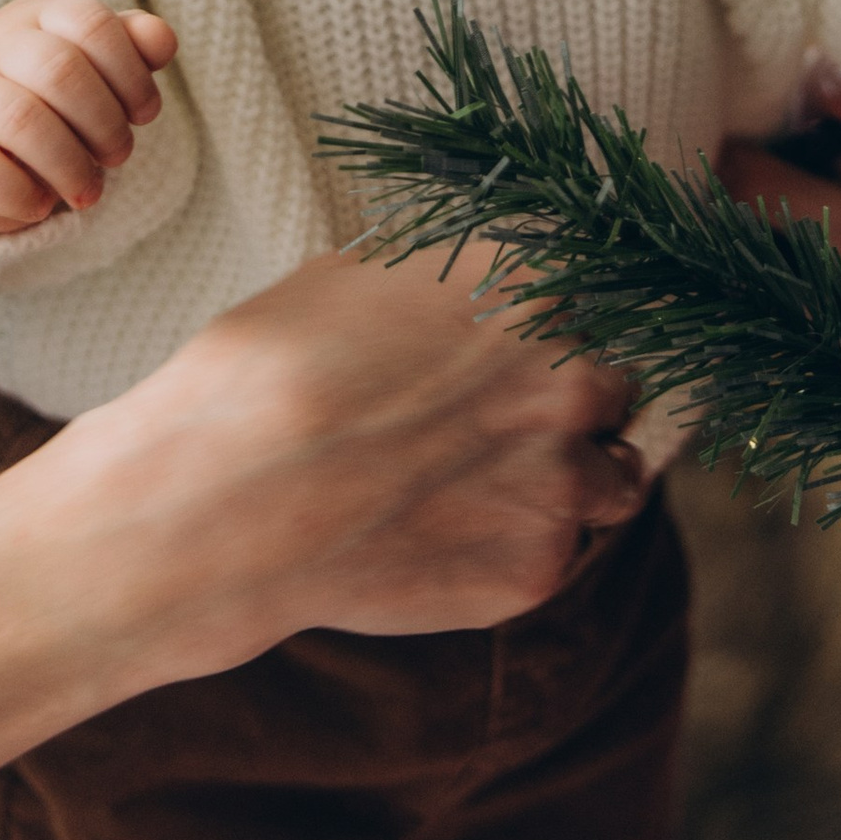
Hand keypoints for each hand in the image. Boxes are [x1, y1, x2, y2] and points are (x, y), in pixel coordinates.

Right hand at [0, 0, 178, 234]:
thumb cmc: (54, 104)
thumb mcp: (96, 68)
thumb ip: (133, 49)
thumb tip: (161, 40)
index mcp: (39, 17)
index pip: (91, 22)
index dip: (130, 74)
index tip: (144, 114)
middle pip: (59, 69)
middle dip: (104, 123)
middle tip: (118, 156)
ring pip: (21, 119)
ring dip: (70, 165)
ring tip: (88, 190)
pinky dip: (22, 196)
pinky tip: (40, 205)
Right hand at [0, 237, 655, 821]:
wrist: (216, 503)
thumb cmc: (262, 369)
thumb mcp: (355, 276)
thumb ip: (448, 276)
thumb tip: (484, 271)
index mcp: (534, 280)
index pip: (616, 281)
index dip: (582, 307)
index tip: (554, 326)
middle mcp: (573, 372)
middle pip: (624, 376)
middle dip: (577, 389)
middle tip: (504, 407)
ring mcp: (563, 479)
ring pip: (614, 473)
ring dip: (569, 471)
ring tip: (478, 474)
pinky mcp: (538, 568)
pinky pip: (560, 548)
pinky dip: (516, 540)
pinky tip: (438, 529)